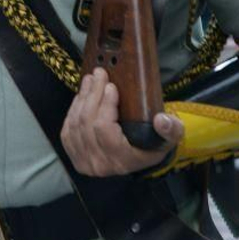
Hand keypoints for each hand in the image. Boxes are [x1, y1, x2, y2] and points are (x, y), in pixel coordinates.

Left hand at [60, 68, 182, 176]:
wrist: (140, 157)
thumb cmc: (154, 144)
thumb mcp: (170, 137)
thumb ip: (171, 129)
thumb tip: (161, 120)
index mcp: (122, 160)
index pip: (104, 130)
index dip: (104, 106)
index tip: (111, 86)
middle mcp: (100, 165)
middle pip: (87, 124)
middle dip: (92, 94)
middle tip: (99, 74)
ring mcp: (85, 163)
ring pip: (76, 125)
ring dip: (82, 98)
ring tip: (90, 80)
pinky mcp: (75, 157)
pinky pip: (67, 130)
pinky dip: (74, 110)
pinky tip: (82, 95)